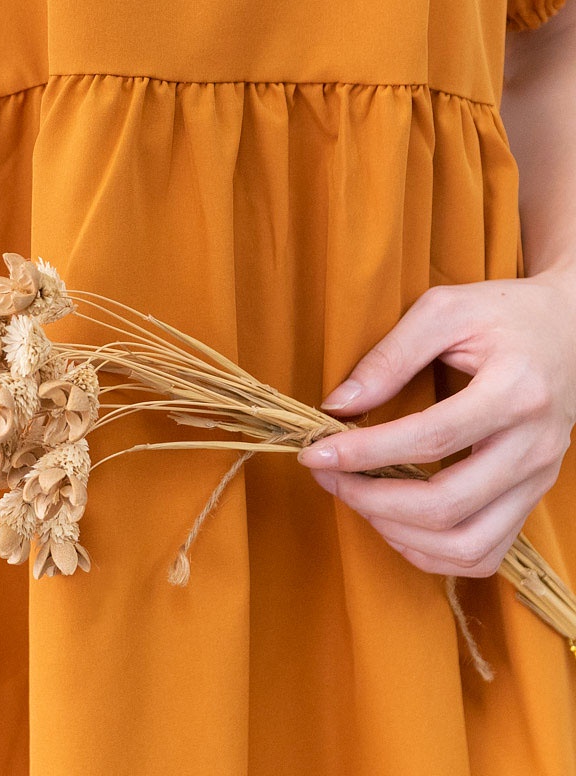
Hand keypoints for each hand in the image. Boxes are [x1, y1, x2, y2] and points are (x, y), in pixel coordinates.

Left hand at [297, 274, 575, 576]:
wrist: (571, 327)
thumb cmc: (503, 313)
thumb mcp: (444, 311)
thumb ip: (389, 356)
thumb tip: (337, 405)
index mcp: (515, 392)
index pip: (430, 439)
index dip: (364, 453)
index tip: (314, 453)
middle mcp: (534, 446)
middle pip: (447, 504)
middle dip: (371, 500)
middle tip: (326, 476)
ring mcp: (538, 479)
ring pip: (468, 545)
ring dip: (398, 533)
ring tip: (356, 498)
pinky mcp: (532, 496)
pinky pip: (484, 553)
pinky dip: (431, 552)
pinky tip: (394, 522)